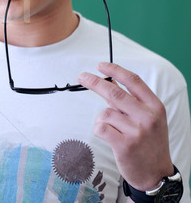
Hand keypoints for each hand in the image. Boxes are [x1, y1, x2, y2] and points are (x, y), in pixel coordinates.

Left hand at [78, 62, 173, 190]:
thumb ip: (130, 101)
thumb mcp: (147, 118)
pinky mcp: (125, 145)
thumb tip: (109, 82)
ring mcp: (137, 131)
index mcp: (155, 107)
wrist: (156, 173)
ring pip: (105, 112)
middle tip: (82, 76)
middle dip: (95, 82)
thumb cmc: (150, 143)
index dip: (115, 70)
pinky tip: (108, 135)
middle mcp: (147, 117)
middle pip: (114, 92)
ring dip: (102, 118)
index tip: (101, 65)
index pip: (133, 81)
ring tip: (112, 129)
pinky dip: (99, 129)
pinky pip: (101, 127)